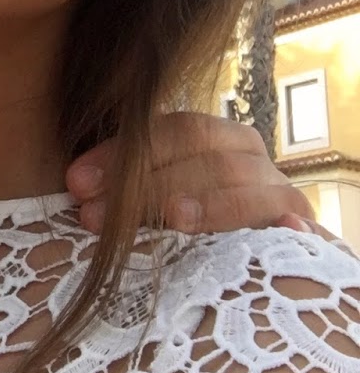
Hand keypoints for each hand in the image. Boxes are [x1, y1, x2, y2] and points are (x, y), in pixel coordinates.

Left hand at [66, 111, 319, 235]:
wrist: (264, 242)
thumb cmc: (192, 214)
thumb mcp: (155, 195)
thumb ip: (127, 185)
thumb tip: (76, 187)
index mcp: (208, 133)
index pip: (162, 130)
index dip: (120, 153)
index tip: (77, 183)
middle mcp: (244, 150)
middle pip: (197, 149)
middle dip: (144, 181)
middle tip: (96, 214)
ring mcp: (273, 183)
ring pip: (236, 178)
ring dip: (202, 198)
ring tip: (172, 218)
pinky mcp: (297, 220)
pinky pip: (288, 216)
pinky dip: (284, 222)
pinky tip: (275, 229)